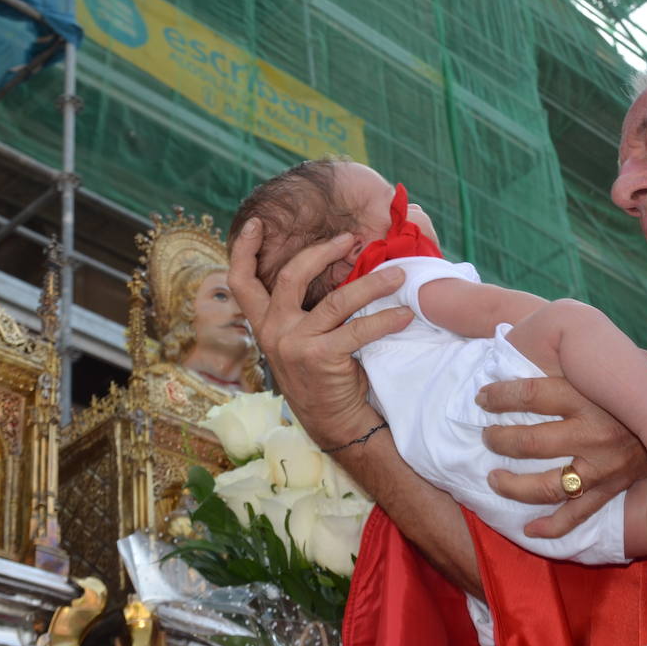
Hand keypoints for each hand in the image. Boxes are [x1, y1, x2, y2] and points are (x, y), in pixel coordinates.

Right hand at [228, 218, 412, 447]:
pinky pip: (359, 329)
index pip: (241, 281)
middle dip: (322, 251)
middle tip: (351, 240)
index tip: (258, 222)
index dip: (244, 248)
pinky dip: (386, 319)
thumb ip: (305, 310)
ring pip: (336, 299)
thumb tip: (336, 266)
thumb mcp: (303, 340)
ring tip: (398, 274)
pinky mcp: (320, 357)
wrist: (335, 424)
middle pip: (291, 275)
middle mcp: (274, 331)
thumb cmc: (326, 376)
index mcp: (265, 324)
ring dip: (372, 284)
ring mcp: (295, 344)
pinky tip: (404, 314)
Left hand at [478, 375, 646, 537]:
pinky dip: (552, 527)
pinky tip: (528, 530)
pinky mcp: (611, 491)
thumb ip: (562, 361)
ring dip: (514, 485)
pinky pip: (577, 515)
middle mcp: (594, 434)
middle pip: (531, 442)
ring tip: (493, 478)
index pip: (530, 394)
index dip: (500, 396)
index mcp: (588, 397)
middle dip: (500, 440)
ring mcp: (603, 467)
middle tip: (486, 437)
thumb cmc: (625, 389)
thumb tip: (514, 347)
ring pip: (548, 485)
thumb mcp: (597, 367)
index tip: (482, 397)